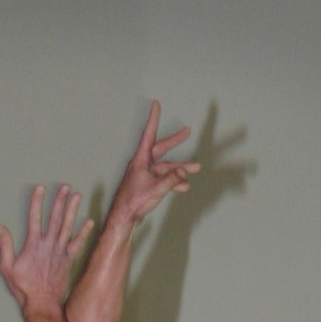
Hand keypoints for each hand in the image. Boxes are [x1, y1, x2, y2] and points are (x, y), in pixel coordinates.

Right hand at [0, 184, 93, 318]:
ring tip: (77, 196)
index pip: (34, 217)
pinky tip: (89, 221)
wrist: (42, 304)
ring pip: (67, 226)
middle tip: (65, 186)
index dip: (37, 201)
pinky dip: (84, 232)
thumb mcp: (7, 267)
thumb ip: (4, 245)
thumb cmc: (24, 288)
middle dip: (60, 200)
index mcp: (33, 245)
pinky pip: (78, 243)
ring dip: (72, 210)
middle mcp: (49, 245)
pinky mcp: (68, 260)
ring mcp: (60, 252)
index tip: (40, 187)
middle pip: (55, 217)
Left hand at [104, 101, 199, 232]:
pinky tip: (184, 187)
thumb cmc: (134, 201)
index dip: (154, 118)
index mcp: (141, 159)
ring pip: (165, 167)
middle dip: (174, 141)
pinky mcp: (147, 184)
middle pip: (160, 148)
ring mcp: (145, 174)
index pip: (149, 134)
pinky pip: (164, 179)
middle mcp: (142, 164)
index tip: (156, 104)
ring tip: (196, 168)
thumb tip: (184, 171)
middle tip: (186, 132)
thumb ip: (171, 179)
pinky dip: (174, 181)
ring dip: (180, 168)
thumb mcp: (156, 189)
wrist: (124, 217)